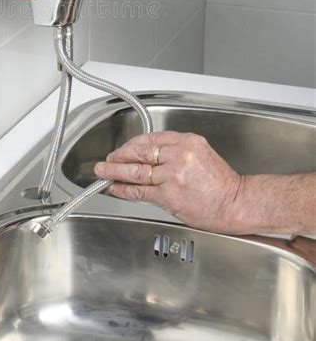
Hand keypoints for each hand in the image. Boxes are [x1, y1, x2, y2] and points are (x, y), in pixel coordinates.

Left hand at [94, 131, 243, 232]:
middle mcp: (179, 154)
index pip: (151, 138)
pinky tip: (116, 188)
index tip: (123, 149)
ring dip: (116, 171)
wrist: (238, 203)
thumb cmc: (223, 184)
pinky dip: (125, 189)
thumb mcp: (201, 155)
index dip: (132, 144)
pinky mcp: (170, 194)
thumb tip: (150, 158)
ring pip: (137, 171)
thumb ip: (177, 153)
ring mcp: (173, 174)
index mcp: (188, 141)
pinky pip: (141, 190)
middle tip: (108, 159)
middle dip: (120, 156)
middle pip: (140, 151)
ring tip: (103, 172)